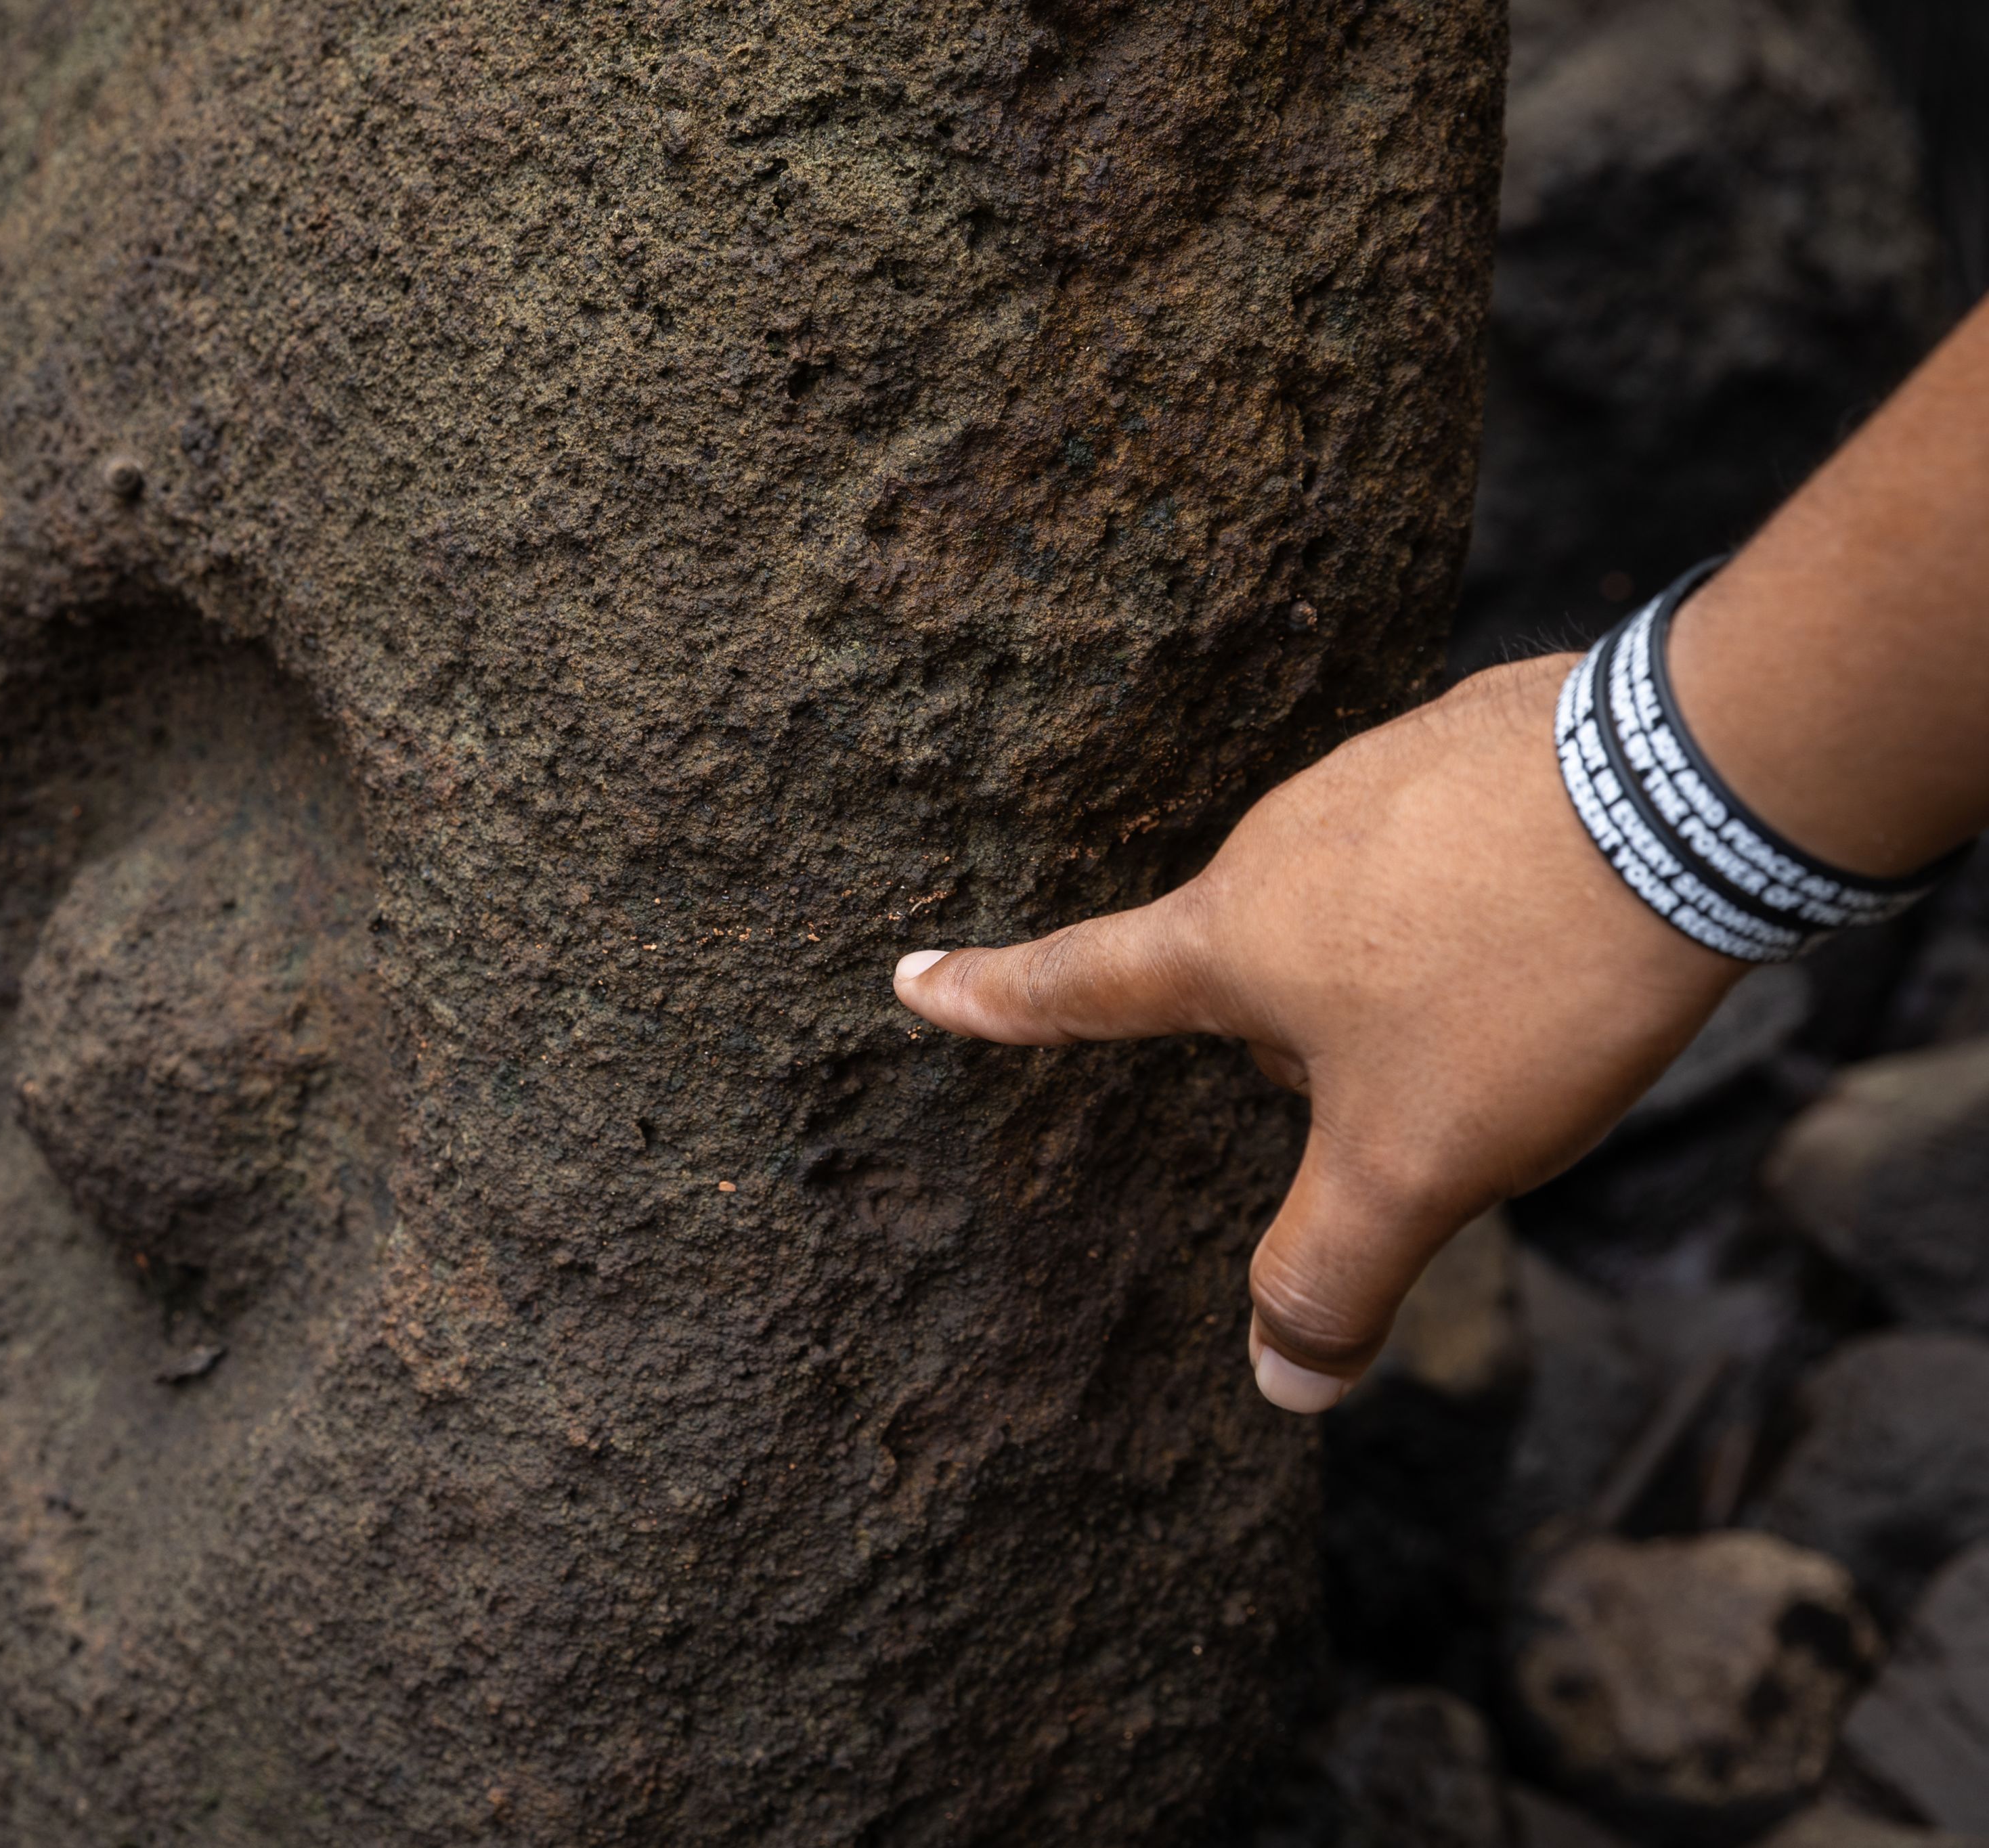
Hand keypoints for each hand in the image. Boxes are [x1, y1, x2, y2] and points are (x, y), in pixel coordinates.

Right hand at [892, 656, 1744, 1411]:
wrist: (1687, 789)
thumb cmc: (1515, 983)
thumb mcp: (1415, 1166)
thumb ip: (1329, 1276)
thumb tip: (1278, 1387)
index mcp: (1231, 936)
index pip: (1078, 982)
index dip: (990, 997)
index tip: (912, 977)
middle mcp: (1281, 840)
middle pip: (1255, 971)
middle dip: (1311, 1041)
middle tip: (1428, 1085)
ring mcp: (1376, 774)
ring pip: (1357, 908)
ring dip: (1407, 971)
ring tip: (1521, 1005)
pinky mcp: (1474, 736)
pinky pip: (1444, 844)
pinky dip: (1480, 898)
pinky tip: (1564, 926)